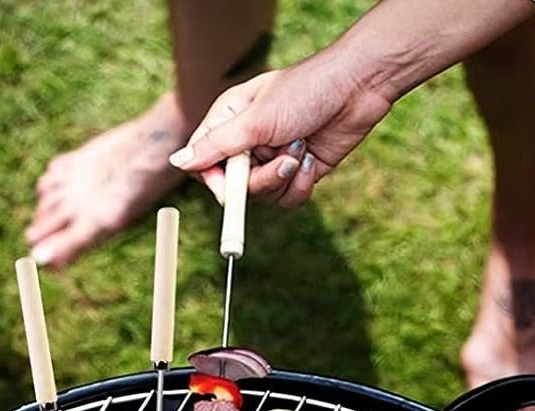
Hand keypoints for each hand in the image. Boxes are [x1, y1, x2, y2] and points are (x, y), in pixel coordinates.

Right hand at [168, 52, 394, 208]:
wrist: (357, 88)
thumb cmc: (305, 91)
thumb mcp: (255, 120)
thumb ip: (216, 146)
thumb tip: (177, 162)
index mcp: (230, 121)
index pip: (205, 164)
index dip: (216, 180)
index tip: (232, 182)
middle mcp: (249, 142)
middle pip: (236, 188)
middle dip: (261, 180)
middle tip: (282, 158)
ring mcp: (273, 159)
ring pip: (264, 196)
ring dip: (284, 179)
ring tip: (301, 148)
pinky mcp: (297, 173)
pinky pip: (288, 199)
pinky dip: (300, 185)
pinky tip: (311, 160)